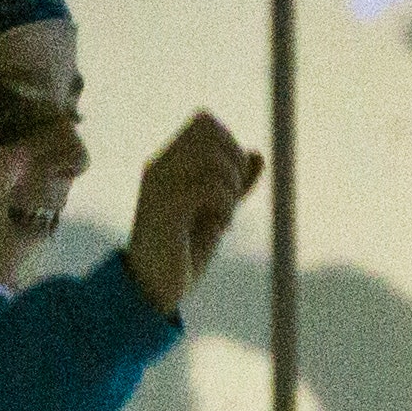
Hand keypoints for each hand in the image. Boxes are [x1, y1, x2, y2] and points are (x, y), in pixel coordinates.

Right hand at [126, 111, 261, 316]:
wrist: (154, 289)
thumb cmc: (183, 251)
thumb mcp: (216, 212)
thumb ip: (235, 184)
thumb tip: (257, 154)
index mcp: (168, 163)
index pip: (205, 121)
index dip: (230, 143)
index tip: (232, 182)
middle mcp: (159, 167)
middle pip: (209, 128)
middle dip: (234, 159)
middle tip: (233, 197)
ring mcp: (159, 185)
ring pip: (211, 157)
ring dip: (231, 186)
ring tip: (225, 217)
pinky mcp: (166, 208)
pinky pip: (209, 186)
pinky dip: (226, 205)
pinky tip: (220, 228)